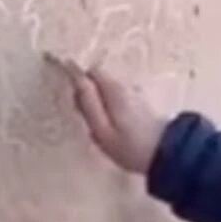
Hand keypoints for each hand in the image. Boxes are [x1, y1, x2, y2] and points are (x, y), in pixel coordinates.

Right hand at [46, 54, 168, 174]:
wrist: (167, 155)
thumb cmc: (130, 147)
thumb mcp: (102, 129)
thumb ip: (88, 104)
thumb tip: (76, 79)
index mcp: (113, 89)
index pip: (87, 70)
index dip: (71, 70)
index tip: (53, 66)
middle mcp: (125, 86)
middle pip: (96, 78)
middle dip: (84, 91)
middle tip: (84, 116)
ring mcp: (133, 93)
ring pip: (105, 88)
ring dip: (96, 99)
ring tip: (99, 126)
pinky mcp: (138, 102)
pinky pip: (114, 96)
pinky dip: (107, 104)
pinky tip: (112, 125)